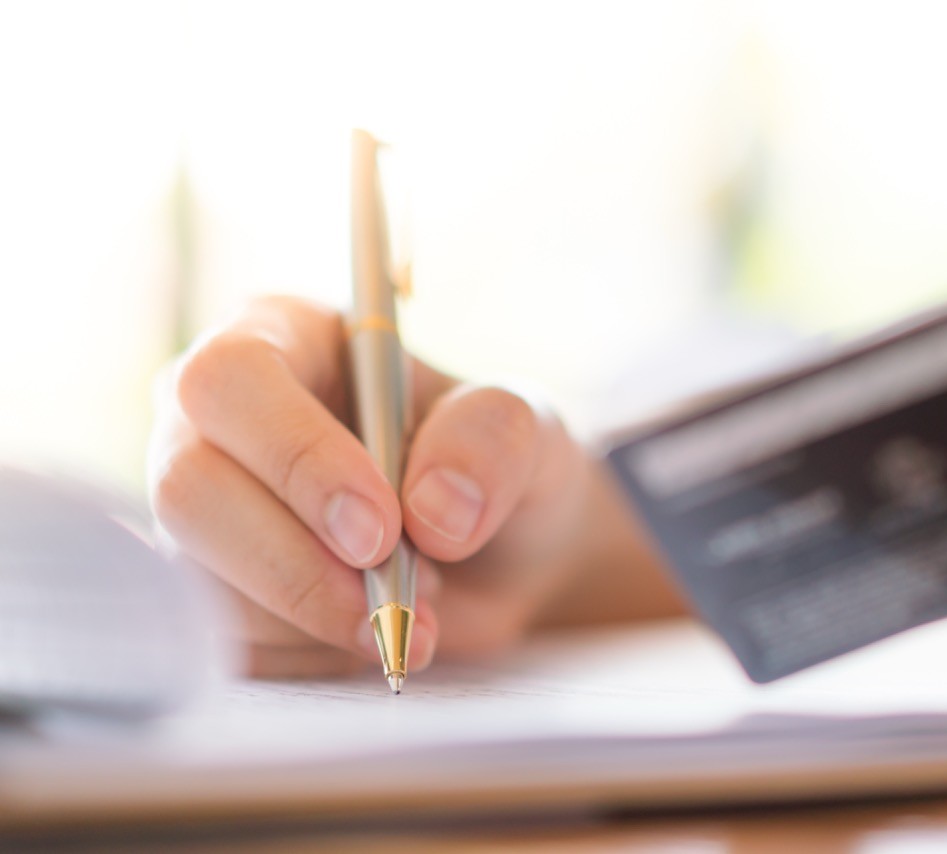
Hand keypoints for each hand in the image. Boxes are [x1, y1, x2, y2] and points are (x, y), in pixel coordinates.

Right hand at [147, 296, 604, 677]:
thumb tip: (432, 510)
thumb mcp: (526, 429)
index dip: (296, 457)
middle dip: (293, 561)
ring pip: (202, 581)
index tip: (378, 530)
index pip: (234, 379)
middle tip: (391, 605)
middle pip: (188, 486)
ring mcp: (204, 512)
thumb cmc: (497, 464)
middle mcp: (217, 420)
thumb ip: (491, 440)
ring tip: (419, 605)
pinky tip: (377, 629)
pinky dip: (317, 654)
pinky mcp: (214, 595)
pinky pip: (233, 645)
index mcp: (281, 337)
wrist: (501, 556)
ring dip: (319, 616)